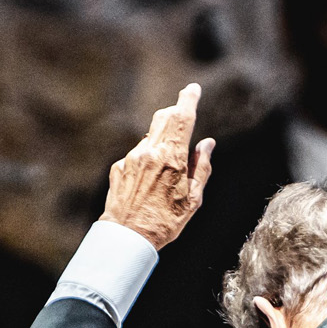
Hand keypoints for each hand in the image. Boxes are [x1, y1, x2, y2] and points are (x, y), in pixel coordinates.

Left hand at [102, 83, 215, 250]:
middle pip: (164, 118)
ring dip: (162, 138)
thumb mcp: (193, 199)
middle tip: (184, 110)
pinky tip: (150, 182)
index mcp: (171, 157)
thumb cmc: (165, 222)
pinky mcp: (119, 168)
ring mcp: (131, 159)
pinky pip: (137, 155)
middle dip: (176, 111)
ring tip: (169, 163)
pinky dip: (147, 158)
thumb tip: (208, 144)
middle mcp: (149, 152)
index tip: (193, 89)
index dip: (189, 99)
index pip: (182, 117)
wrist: (127, 238)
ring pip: (150, 136)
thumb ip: (202, 168)